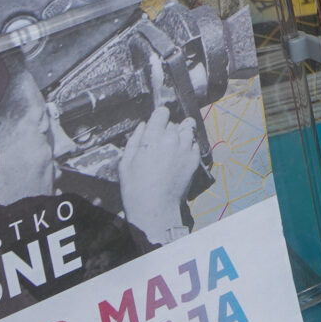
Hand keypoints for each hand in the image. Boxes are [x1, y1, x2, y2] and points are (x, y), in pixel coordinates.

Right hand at [117, 103, 202, 242]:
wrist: (156, 208)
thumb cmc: (136, 188)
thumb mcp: (125, 163)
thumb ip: (134, 140)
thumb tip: (143, 126)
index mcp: (153, 138)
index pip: (162, 112)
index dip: (158, 116)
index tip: (156, 123)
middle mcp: (172, 139)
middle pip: (173, 122)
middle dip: (167, 129)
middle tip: (159, 143)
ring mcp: (186, 149)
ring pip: (187, 129)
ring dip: (180, 134)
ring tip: (172, 147)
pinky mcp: (195, 159)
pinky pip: (194, 144)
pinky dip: (188, 146)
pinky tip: (179, 156)